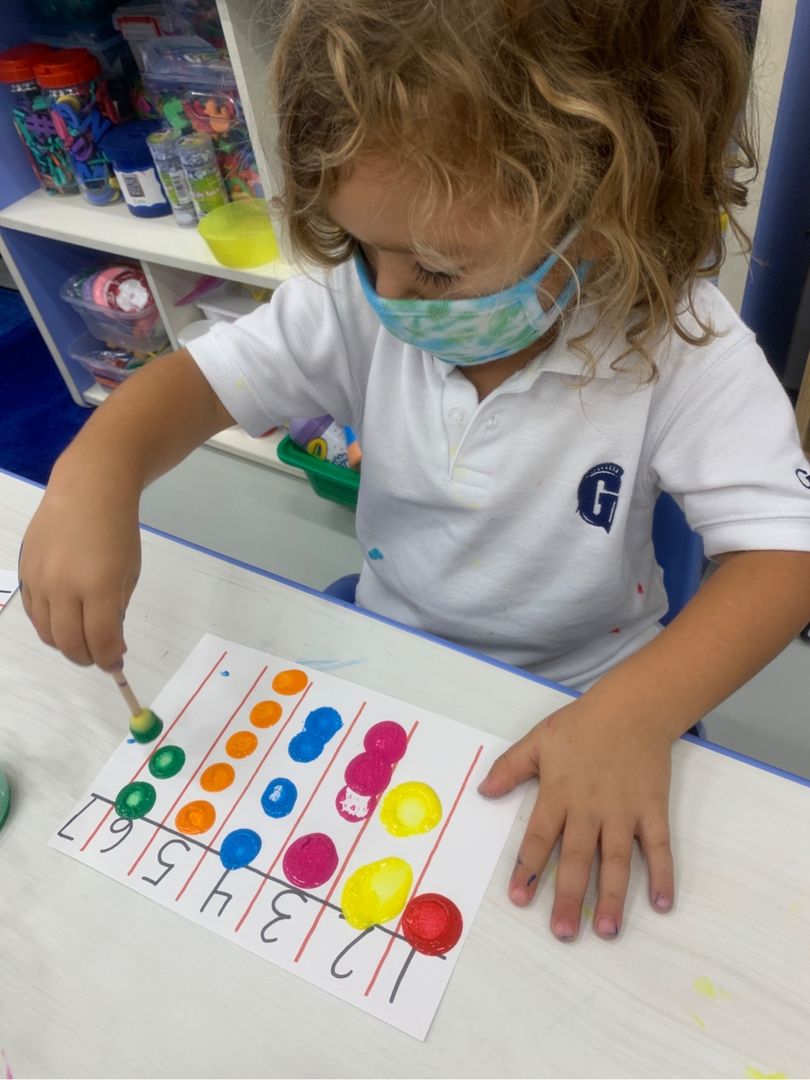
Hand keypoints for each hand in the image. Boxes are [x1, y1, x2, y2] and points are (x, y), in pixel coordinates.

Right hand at [20, 482, 140, 671]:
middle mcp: (64, 586)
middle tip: (101, 656)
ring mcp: (39, 580)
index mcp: (98, 586)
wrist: (87, 491)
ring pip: (47, 633)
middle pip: (70, 643)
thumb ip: (117, 611)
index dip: (109, 661)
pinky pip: (34, 614)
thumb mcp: (129, 573)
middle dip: (88, 658)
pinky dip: (50, 626)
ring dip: (67, 645)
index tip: (116, 666)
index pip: (100, 641)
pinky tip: (66, 620)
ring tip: (84, 639)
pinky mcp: (24, 573)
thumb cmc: (117, 531)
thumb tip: (111, 645)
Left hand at [478, 696, 674, 940]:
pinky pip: (659, 847)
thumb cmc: (583, 724)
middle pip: (577, 858)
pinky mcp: (653, 810)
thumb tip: (483, 791)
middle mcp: (590, 808)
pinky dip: (663, 874)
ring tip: (606, 931)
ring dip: (611, 896)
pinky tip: (662, 904)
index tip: (518, 898)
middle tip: (562, 933)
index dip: (528, 868)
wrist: (633, 707)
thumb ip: (511, 767)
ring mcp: (624, 811)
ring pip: (617, 860)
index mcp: (559, 793)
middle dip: (568, 897)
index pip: (540, 837)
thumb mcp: (538, 739)